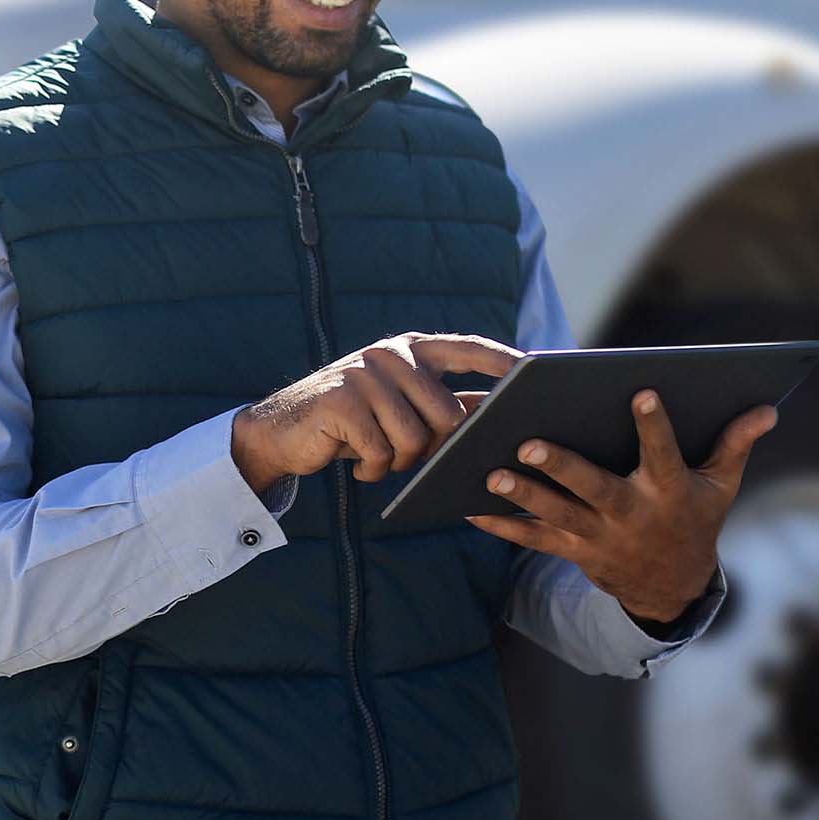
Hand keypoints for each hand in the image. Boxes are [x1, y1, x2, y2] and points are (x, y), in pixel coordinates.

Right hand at [231, 332, 523, 488]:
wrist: (282, 431)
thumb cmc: (353, 423)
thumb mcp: (400, 407)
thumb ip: (444, 404)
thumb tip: (502, 419)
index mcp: (411, 349)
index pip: (468, 349)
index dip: (503, 362)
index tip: (536, 374)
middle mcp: (390, 354)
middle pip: (447, 414)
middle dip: (435, 449)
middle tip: (407, 457)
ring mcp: (364, 375)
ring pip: (415, 439)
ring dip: (400, 462)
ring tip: (378, 459)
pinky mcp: (341, 401)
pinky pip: (381, 452)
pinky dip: (373, 470)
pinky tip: (358, 464)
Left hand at [465, 390, 780, 622]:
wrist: (673, 587)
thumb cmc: (696, 519)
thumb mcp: (721, 486)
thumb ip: (735, 444)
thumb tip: (767, 409)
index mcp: (669, 492)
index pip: (663, 453)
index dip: (654, 425)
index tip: (642, 391)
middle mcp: (632, 515)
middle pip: (594, 489)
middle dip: (562, 467)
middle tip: (528, 442)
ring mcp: (599, 536)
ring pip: (556, 514)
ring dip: (522, 496)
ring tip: (489, 473)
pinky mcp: (574, 551)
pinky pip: (533, 539)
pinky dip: (502, 525)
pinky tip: (468, 506)